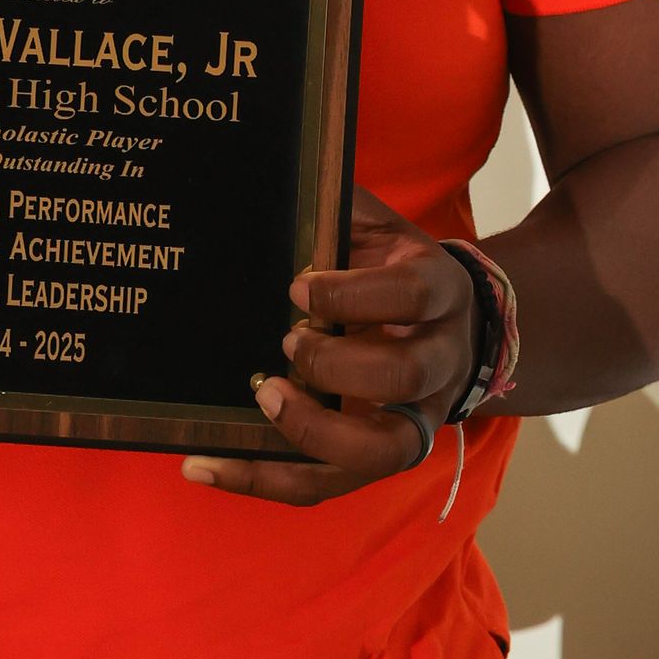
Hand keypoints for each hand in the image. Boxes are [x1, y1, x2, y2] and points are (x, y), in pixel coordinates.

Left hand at [181, 188, 475, 505]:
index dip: (353, 294)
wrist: (455, 324)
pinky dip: (264, 478)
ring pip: (380, 450)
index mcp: (438, 291)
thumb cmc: (395, 269)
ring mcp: (414, 417)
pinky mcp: (379, 455)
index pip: (411, 295)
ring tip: (259, 400)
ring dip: (313, 433)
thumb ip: (339, 209)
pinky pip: (327, 483)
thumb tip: (275, 175)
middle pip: (404, 377)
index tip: (298, 285)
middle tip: (286, 342)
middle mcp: (438, 360)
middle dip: (337, 365)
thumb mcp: (379, 227)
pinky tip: (202, 464)